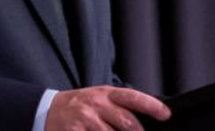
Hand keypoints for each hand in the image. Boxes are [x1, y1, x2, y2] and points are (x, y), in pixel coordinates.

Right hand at [45, 85, 170, 130]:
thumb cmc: (80, 106)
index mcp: (106, 93)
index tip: (166, 114)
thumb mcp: (99, 99)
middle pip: (127, 121)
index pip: (133, 97)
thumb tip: (146, 118)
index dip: (151, 105)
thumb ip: (120, 107)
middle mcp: (96, 104)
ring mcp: (85, 118)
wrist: (48, 110)